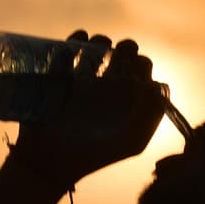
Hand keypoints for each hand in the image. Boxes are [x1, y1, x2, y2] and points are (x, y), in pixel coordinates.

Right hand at [9, 30, 165, 188]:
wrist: (50, 162)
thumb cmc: (94, 156)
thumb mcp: (132, 141)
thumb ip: (151, 114)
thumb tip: (154, 84)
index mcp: (127, 100)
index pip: (142, 70)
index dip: (142, 64)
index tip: (134, 71)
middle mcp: (108, 88)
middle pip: (123, 54)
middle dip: (124, 48)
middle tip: (117, 56)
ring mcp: (84, 80)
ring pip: (98, 47)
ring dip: (101, 41)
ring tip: (96, 50)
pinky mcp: (60, 76)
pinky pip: (69, 48)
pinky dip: (75, 41)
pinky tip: (76, 48)